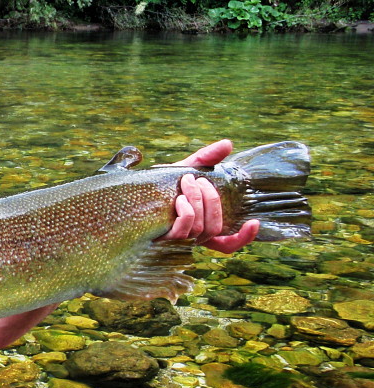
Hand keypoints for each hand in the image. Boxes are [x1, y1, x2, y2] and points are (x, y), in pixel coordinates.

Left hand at [161, 139, 258, 253]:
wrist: (134, 190)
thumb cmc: (162, 185)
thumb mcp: (185, 169)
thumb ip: (206, 158)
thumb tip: (228, 144)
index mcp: (201, 225)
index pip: (227, 244)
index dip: (243, 238)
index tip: (254, 222)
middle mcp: (191, 237)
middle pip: (215, 227)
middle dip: (211, 200)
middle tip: (196, 180)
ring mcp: (177, 240)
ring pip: (202, 228)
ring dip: (197, 201)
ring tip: (185, 183)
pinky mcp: (162, 238)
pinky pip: (184, 230)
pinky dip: (186, 212)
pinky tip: (179, 200)